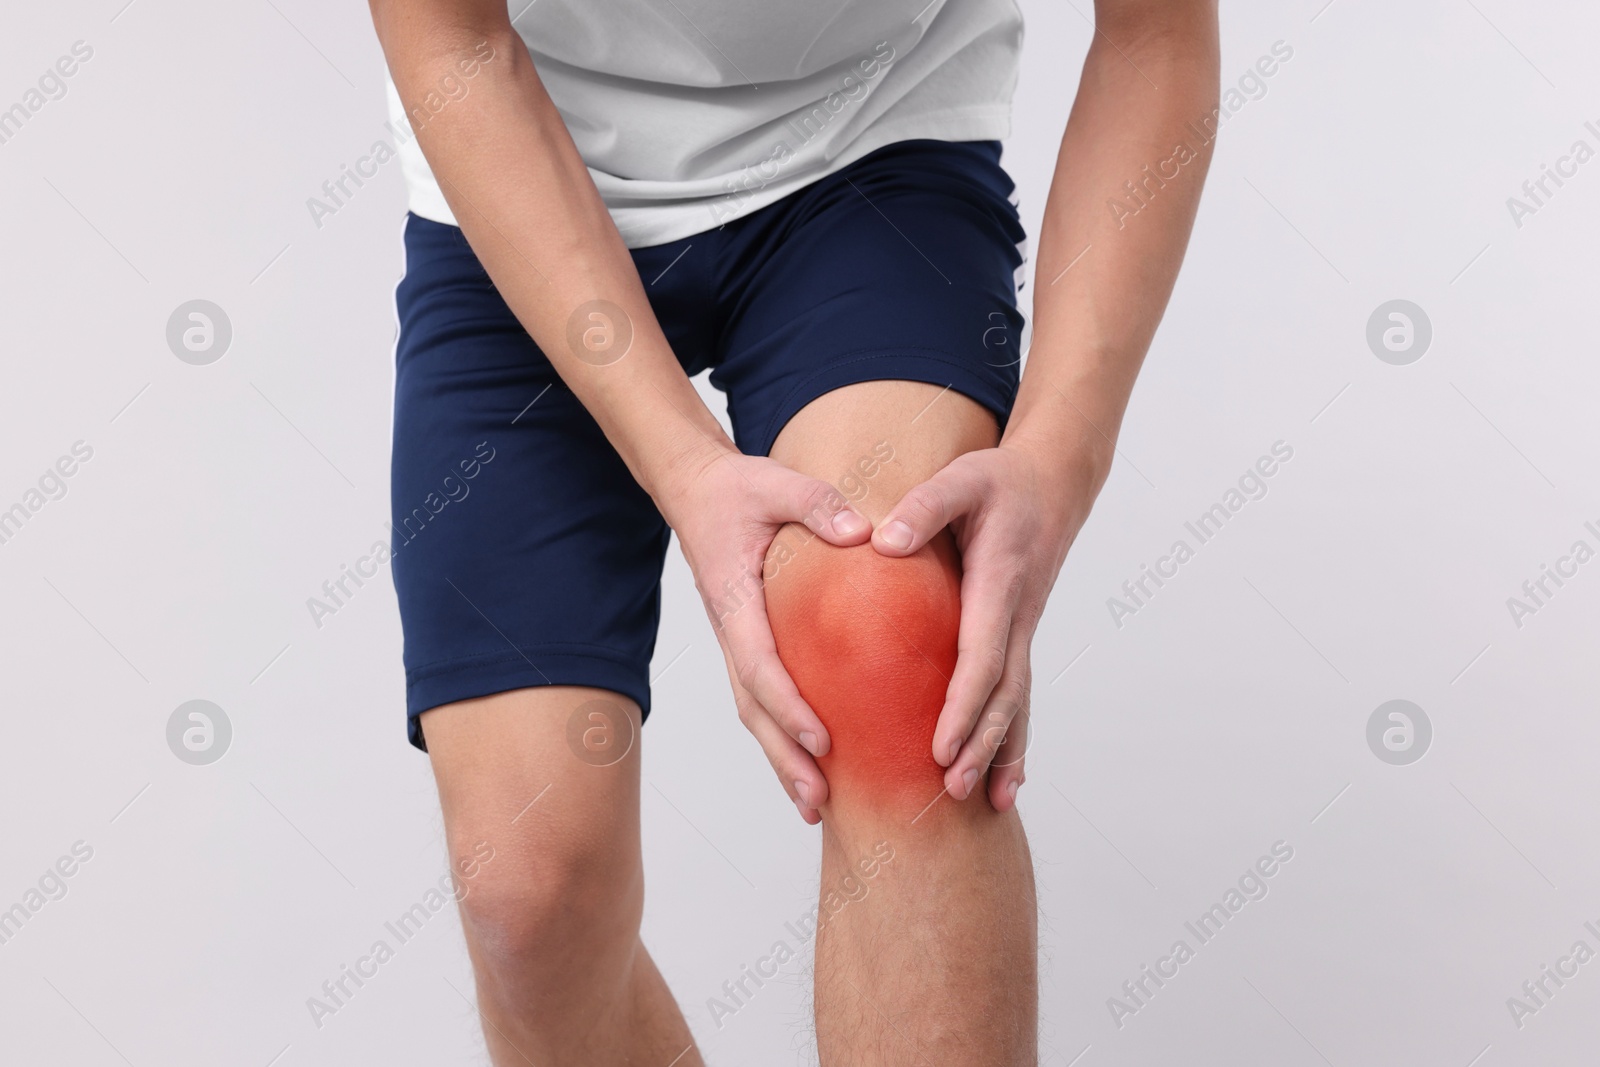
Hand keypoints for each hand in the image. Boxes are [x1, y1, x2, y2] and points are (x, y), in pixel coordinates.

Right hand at [664, 449, 870, 823]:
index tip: (821, 739)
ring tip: (815, 805)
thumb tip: (863, 533)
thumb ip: (817, 503)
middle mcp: (731, 630)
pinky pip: (763, 697)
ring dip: (781, 759)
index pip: (760, 663)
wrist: (696, 490)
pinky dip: (782, 735)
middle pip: (753, 708)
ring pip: (754, 712)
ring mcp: (736, 640)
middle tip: (818, 800)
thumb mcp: (776, 483)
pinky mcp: (747, 642)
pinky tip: (813, 763)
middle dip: (783, 757)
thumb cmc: (737, 488)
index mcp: (735, 599)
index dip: (788, 705)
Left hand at [871, 441, 1098, 811]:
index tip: (941, 745)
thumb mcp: (962, 479)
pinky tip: (1007, 779)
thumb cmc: (1000, 481)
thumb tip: (881, 540)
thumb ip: (924, 507)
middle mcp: (1018, 615)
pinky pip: (1018, 694)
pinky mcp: (1019, 636)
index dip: (963, 705)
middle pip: (1005, 693)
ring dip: (1004, 752)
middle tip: (954, 787)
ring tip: (989, 803)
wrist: (1054, 482)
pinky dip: (1015, 738)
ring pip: (1018, 702)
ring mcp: (1024, 629)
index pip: (982, 656)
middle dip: (982, 744)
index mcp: (999, 582)